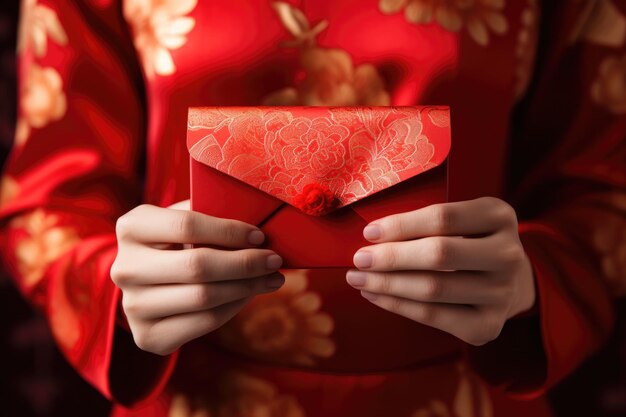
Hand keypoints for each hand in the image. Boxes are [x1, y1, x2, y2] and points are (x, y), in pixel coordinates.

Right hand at [110, 200, 283, 354]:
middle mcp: (124, 268)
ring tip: (273, 279)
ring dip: (248, 287)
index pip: (187, 225)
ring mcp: (133, 306)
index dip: (229, 231)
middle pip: (198, 266)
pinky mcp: (148, 336)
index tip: (260, 235)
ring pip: (204, 297)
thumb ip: (210, 213)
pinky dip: (235, 307)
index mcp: (132, 227)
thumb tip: (260, 216)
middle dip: (245, 263)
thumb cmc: (176, 244)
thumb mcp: (183, 219)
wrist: (148, 286)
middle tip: (275, 260)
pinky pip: (205, 322)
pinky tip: (250, 295)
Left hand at [346, 197, 535, 345]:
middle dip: (391, 257)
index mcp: (499, 216)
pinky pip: (433, 316)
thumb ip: (425, 223)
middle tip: (359, 259)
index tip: (369, 232)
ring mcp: (502, 293)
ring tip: (358, 279)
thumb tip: (371, 237)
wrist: (508, 281)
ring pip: (432, 289)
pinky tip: (375, 296)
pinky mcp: (488, 326)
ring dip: (387, 284)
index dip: (401, 225)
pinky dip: (397, 305)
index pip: (443, 218)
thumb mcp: (460, 220)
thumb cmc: (468, 241)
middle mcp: (507, 255)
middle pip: (439, 254)